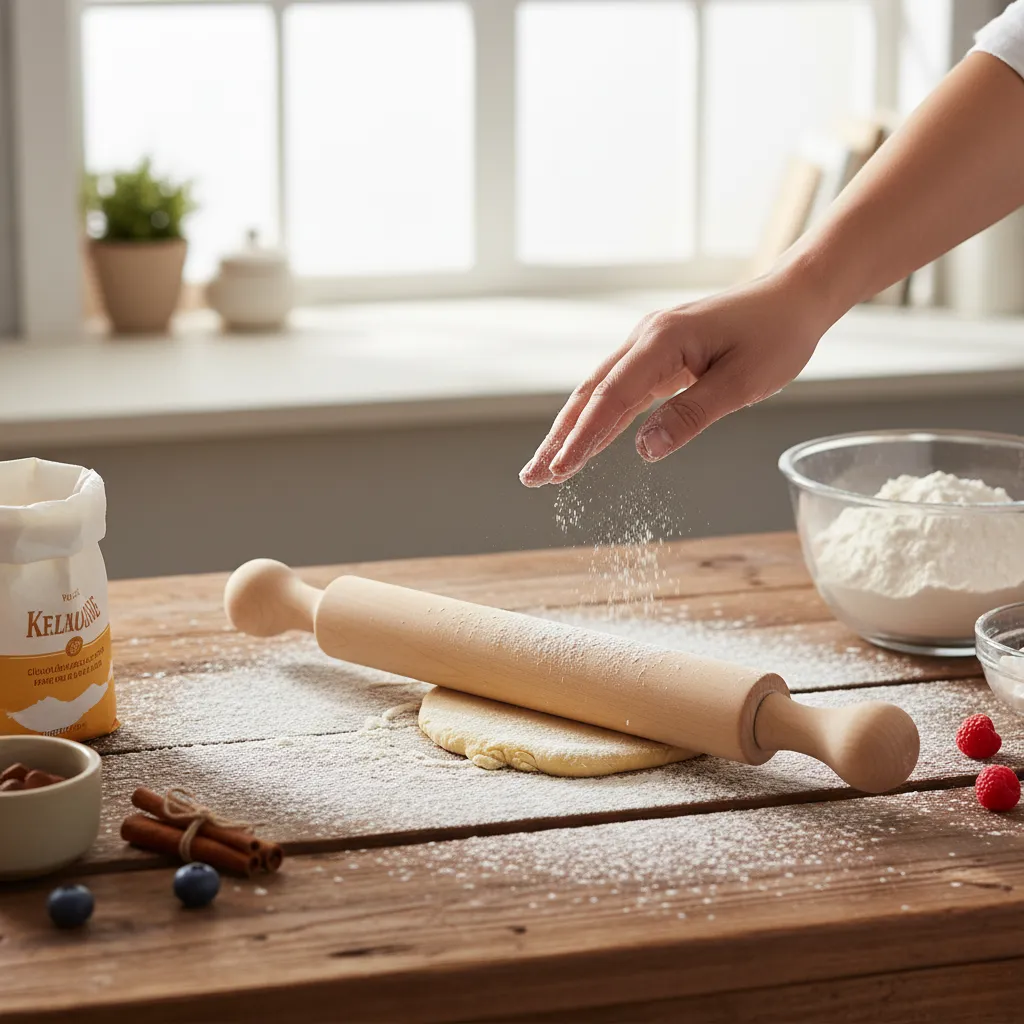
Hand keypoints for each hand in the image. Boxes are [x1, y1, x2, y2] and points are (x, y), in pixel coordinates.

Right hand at [519, 269, 833, 486]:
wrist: (794, 297)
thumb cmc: (776, 335)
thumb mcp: (742, 383)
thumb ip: (691, 416)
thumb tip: (644, 451)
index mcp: (662, 341)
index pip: (611, 398)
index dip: (582, 438)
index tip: (559, 470)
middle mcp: (645, 339)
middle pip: (590, 395)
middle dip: (559, 438)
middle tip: (533, 477)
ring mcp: (648, 347)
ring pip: (598, 394)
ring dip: (571, 432)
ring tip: (547, 469)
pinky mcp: (659, 357)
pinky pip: (619, 393)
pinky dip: (598, 421)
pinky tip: (583, 444)